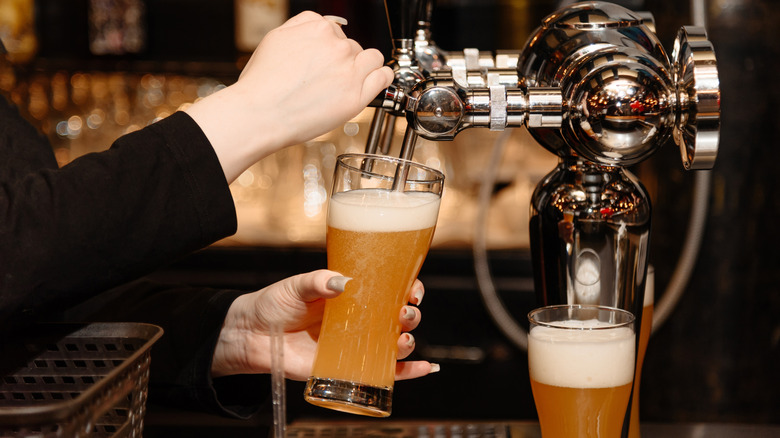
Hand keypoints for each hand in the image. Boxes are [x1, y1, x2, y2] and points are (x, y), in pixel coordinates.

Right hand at [185, 11, 393, 182]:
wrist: (261, 113)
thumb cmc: (262, 84)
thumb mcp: (275, 39)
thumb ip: (300, 27)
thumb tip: (319, 26)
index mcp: (318, 28)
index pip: (335, 30)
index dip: (330, 47)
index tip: (326, 60)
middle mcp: (337, 45)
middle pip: (352, 46)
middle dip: (344, 60)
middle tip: (329, 78)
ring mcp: (349, 70)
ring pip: (372, 58)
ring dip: (365, 66)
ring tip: (352, 80)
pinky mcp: (357, 94)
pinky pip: (384, 76)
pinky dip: (382, 77)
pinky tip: (374, 82)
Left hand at [211, 269, 437, 380]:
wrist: (251, 335)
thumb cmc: (274, 305)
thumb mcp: (294, 286)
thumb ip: (317, 282)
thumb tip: (341, 283)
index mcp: (351, 294)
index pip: (389, 288)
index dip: (408, 288)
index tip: (412, 289)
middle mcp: (359, 318)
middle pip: (398, 317)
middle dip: (410, 315)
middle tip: (404, 314)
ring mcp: (355, 344)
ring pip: (395, 344)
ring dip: (409, 342)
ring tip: (402, 339)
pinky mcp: (347, 368)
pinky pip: (385, 372)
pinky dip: (408, 372)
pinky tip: (426, 368)